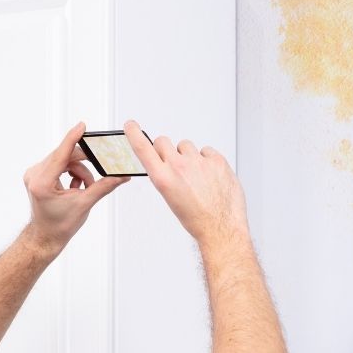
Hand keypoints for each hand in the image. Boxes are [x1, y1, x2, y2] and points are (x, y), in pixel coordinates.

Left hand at [22, 122, 129, 254]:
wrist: (46, 236)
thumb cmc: (60, 225)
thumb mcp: (85, 204)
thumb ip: (104, 187)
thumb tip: (121, 176)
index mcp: (42, 183)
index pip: (60, 154)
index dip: (73, 138)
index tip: (82, 126)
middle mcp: (35, 175)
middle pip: (64, 156)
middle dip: (84, 165)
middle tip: (100, 170)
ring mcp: (34, 174)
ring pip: (63, 160)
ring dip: (79, 171)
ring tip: (86, 188)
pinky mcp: (37, 175)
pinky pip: (58, 165)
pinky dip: (71, 173)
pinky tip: (75, 187)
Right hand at [124, 120, 249, 247]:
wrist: (221, 228)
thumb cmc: (196, 218)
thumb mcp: (171, 198)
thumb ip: (167, 177)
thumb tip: (168, 163)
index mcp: (163, 178)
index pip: (143, 149)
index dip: (135, 134)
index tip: (131, 125)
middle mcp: (179, 167)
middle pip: (163, 141)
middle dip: (166, 150)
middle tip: (176, 164)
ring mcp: (199, 162)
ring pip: (186, 146)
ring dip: (189, 156)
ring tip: (197, 176)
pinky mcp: (217, 160)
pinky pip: (207, 151)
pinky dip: (207, 160)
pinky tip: (211, 175)